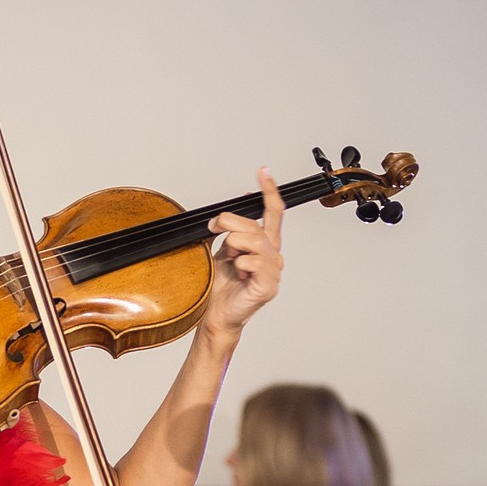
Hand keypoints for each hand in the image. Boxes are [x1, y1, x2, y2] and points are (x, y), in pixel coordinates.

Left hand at [201, 167, 283, 337]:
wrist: (215, 313)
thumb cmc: (220, 284)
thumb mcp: (224, 249)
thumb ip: (232, 230)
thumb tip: (232, 209)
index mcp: (264, 244)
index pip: (272, 212)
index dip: (269, 191)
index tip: (263, 172)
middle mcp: (272, 255)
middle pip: (254, 224)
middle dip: (229, 223)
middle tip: (214, 228)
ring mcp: (272, 271)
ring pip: (253, 240)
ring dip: (233, 246)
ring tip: (229, 259)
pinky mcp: (268, 286)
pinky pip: (251, 262)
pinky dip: (238, 265)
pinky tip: (236, 274)